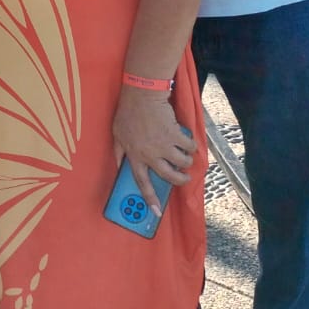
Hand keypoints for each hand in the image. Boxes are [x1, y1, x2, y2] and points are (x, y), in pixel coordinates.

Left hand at [111, 88, 195, 214]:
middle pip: (169, 176)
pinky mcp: (175, 135)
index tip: (157, 213)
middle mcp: (150, 155)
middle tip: (184, 178)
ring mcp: (164, 145)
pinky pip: (189, 147)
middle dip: (180, 180)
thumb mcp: (116, 135)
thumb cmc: (127, 113)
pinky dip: (192, 146)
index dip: (150, 199)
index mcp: (135, 156)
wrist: (142, 95)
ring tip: (187, 158)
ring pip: (182, 163)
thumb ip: (118, 152)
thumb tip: (118, 166)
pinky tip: (189, 142)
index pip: (142, 182)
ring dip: (187, 162)